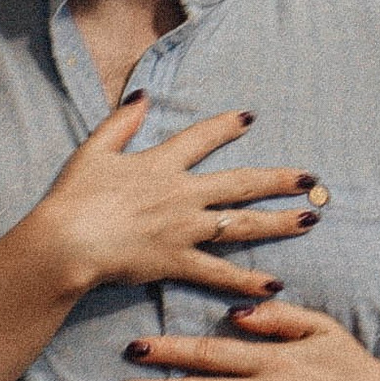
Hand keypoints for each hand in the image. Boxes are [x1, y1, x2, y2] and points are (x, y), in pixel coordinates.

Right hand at [26, 102, 325, 304]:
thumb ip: (121, 123)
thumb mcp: (94, 151)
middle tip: (311, 178)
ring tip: (310, 219)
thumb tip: (142, 96)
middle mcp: (182, 193)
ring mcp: (184, 228)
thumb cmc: (74, 197)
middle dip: (278, 180)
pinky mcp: (177, 261)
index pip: (201, 138)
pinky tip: (274, 284)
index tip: (249, 118)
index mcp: (160, 164)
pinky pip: (220, 272)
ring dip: (279, 222)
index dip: (225, 126)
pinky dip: (247, 280)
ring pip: (241, 224)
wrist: (68, 240)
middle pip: (240, 183)